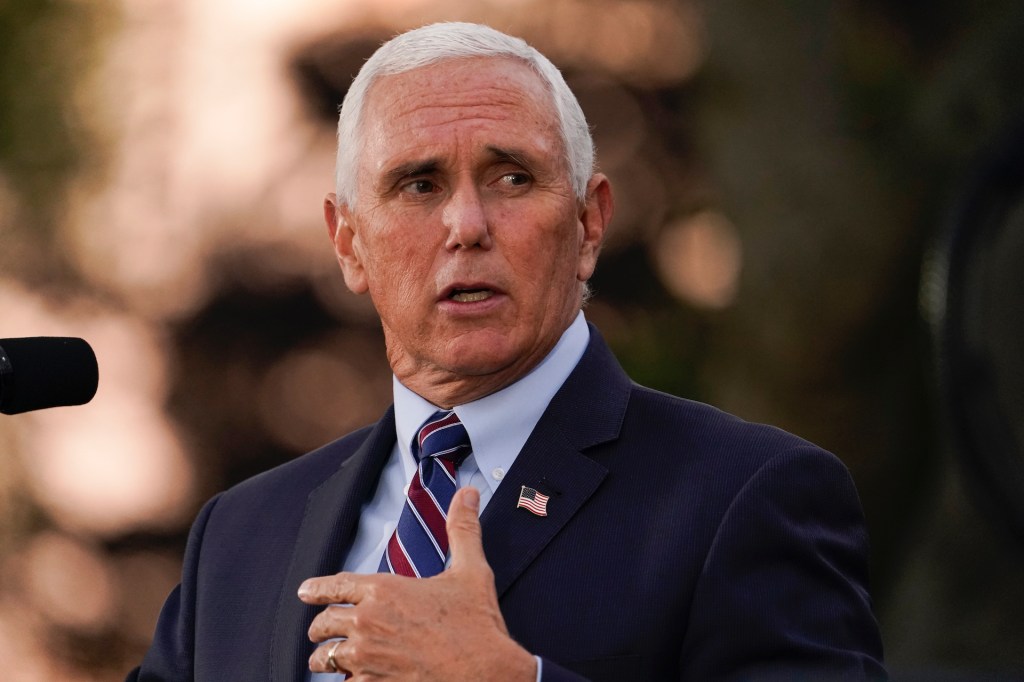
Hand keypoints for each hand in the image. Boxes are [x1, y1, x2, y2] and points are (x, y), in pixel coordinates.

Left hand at [298, 487, 537, 680]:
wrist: (485, 673)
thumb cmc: (477, 625)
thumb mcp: (471, 571)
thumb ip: (463, 529)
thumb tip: (467, 495)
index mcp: (385, 590)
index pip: (336, 585)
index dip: (317, 589)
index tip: (305, 592)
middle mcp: (368, 622)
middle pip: (324, 623)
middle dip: (320, 626)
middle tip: (319, 631)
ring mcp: (366, 658)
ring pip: (325, 658)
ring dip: (325, 658)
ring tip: (327, 660)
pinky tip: (350, 680)